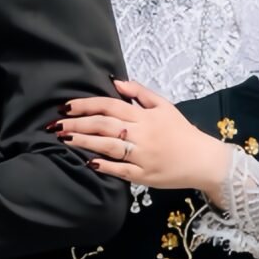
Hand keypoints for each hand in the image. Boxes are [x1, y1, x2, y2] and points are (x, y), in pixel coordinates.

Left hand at [53, 78, 230, 195]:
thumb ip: (140, 93)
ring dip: (84, 142)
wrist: (204, 160)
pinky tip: (87, 162)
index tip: (65, 106)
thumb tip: (115, 82)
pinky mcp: (144, 175)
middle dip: (76, 123)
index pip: (109, 105)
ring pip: (108, 146)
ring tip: (64, 139)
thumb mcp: (164, 106)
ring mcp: (142, 155)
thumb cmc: (181, 132)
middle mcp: (142, 134)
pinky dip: (104, 165)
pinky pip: (120, 170)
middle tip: (55, 124)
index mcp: (144, 116)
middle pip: (104, 125)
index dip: (85, 105)